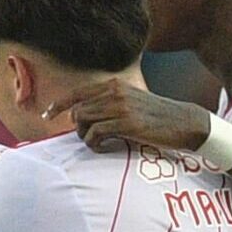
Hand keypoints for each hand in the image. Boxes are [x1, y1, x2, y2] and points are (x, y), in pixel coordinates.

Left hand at [56, 79, 211, 153]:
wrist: (184, 122)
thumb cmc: (157, 116)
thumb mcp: (132, 101)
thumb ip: (110, 103)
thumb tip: (85, 115)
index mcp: (115, 84)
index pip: (78, 92)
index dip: (58, 104)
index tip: (47, 114)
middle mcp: (115, 92)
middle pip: (77, 110)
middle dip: (78, 127)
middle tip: (90, 138)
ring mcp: (120, 107)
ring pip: (83, 121)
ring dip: (86, 137)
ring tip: (99, 143)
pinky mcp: (127, 124)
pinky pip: (95, 134)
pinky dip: (94, 144)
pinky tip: (105, 147)